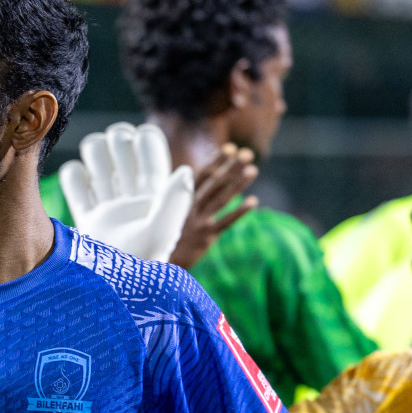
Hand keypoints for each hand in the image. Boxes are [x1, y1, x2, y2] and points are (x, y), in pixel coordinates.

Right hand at [59, 122, 191, 261]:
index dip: (144, 139)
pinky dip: (72, 173)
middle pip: (120, 144)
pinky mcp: (86, 217)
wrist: (109, 293)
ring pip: (96, 156)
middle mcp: (132, 194)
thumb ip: (175, 200)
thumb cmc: (139, 267)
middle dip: (117, 140)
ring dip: (94, 152)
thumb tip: (183, 170)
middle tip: (118, 156)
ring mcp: (108, 204)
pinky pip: (73, 179)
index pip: (150, 147)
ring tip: (98, 173)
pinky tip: (80, 187)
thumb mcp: (162, 233)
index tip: (139, 145)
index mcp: (156, 193)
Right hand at [169, 142, 257, 268]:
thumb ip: (181, 198)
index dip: (216, 161)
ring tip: (253, 170)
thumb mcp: (167, 214)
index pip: (201, 175)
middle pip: (213, 183)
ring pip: (220, 198)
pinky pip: (225, 222)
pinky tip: (253, 202)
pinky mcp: (206, 237)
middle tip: (247, 153)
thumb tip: (190, 183)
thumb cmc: (164, 237)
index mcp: (181, 200)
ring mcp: (198, 221)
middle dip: (231, 166)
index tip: (230, 148)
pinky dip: (239, 212)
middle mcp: (190, 207)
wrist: (158, 264)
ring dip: (237, 183)